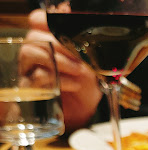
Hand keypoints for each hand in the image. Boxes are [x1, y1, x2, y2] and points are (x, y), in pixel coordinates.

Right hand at [26, 9, 102, 131]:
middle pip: (34, 36)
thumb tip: (97, 41)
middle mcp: (35, 52)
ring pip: (30, 53)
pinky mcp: (30, 87)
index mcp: (48, 40)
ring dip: (58, 61)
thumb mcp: (92, 64)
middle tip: (78, 58)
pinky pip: (38, 77)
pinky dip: (59, 80)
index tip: (68, 33)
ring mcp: (29, 69)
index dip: (48, 22)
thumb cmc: (86, 83)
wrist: (83, 110)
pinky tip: (74, 85)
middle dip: (58, 44)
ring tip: (78, 71)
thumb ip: (90, 49)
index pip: (37, 19)